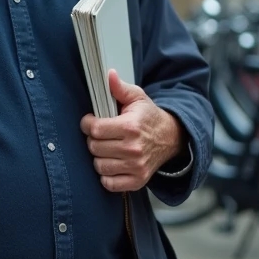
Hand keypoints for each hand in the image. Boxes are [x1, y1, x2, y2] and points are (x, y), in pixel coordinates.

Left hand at [80, 70, 185, 191]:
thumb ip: (119, 88)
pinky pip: (109, 184)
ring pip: (99, 166)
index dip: (88, 124)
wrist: (171, 138)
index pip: (95, 129)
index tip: (90, 121)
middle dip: (93, 140)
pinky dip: (107, 176)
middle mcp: (133, 149)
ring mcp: (136, 167)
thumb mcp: (137, 98)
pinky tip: (112, 163)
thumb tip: (108, 75)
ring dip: (99, 157)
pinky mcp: (137, 181)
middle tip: (100, 135)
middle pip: (94, 148)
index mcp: (131, 127)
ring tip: (107, 148)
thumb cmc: (148, 117)